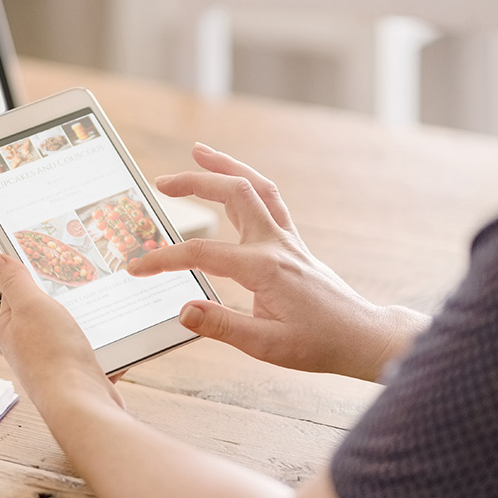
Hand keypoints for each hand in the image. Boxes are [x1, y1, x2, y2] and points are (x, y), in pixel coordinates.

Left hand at [0, 254, 125, 414]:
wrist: (82, 405)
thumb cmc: (52, 356)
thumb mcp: (30, 305)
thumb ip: (14, 280)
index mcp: (11, 328)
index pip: (18, 292)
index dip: (35, 274)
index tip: (55, 259)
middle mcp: (29, 347)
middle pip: (49, 310)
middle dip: (68, 296)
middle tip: (87, 277)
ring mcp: (56, 362)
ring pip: (75, 329)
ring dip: (91, 319)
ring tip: (106, 303)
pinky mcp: (80, 375)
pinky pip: (96, 351)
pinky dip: (107, 343)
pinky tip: (119, 334)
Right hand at [129, 143, 426, 379]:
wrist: (359, 337)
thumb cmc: (317, 343)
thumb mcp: (265, 345)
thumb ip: (221, 326)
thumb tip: (183, 310)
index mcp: (264, 269)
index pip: (203, 254)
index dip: (164, 259)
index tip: (137, 268)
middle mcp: (276, 245)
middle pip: (233, 194)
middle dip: (195, 183)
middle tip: (161, 182)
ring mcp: (286, 240)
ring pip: (256, 187)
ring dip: (226, 167)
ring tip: (198, 152)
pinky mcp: (292, 243)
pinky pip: (269, 200)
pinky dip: (248, 183)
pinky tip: (233, 181)